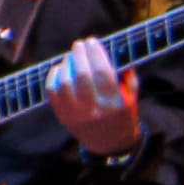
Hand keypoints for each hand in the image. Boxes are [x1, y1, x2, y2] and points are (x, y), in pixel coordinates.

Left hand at [44, 34, 142, 156]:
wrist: (109, 143)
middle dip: (79, 55)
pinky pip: (52, 94)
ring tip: (69, 57)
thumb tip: (114, 50)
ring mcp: (76, 114)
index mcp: (115, 103)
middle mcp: (94, 109)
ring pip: (64, 84)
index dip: (96, 54)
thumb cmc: (122, 115)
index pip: (103, 73)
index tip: (92, 41)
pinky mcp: (63, 116)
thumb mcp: (131, 97)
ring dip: (65, 65)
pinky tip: (58, 69)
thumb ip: (127, 76)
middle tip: (79, 44)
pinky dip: (52, 78)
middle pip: (82, 76)